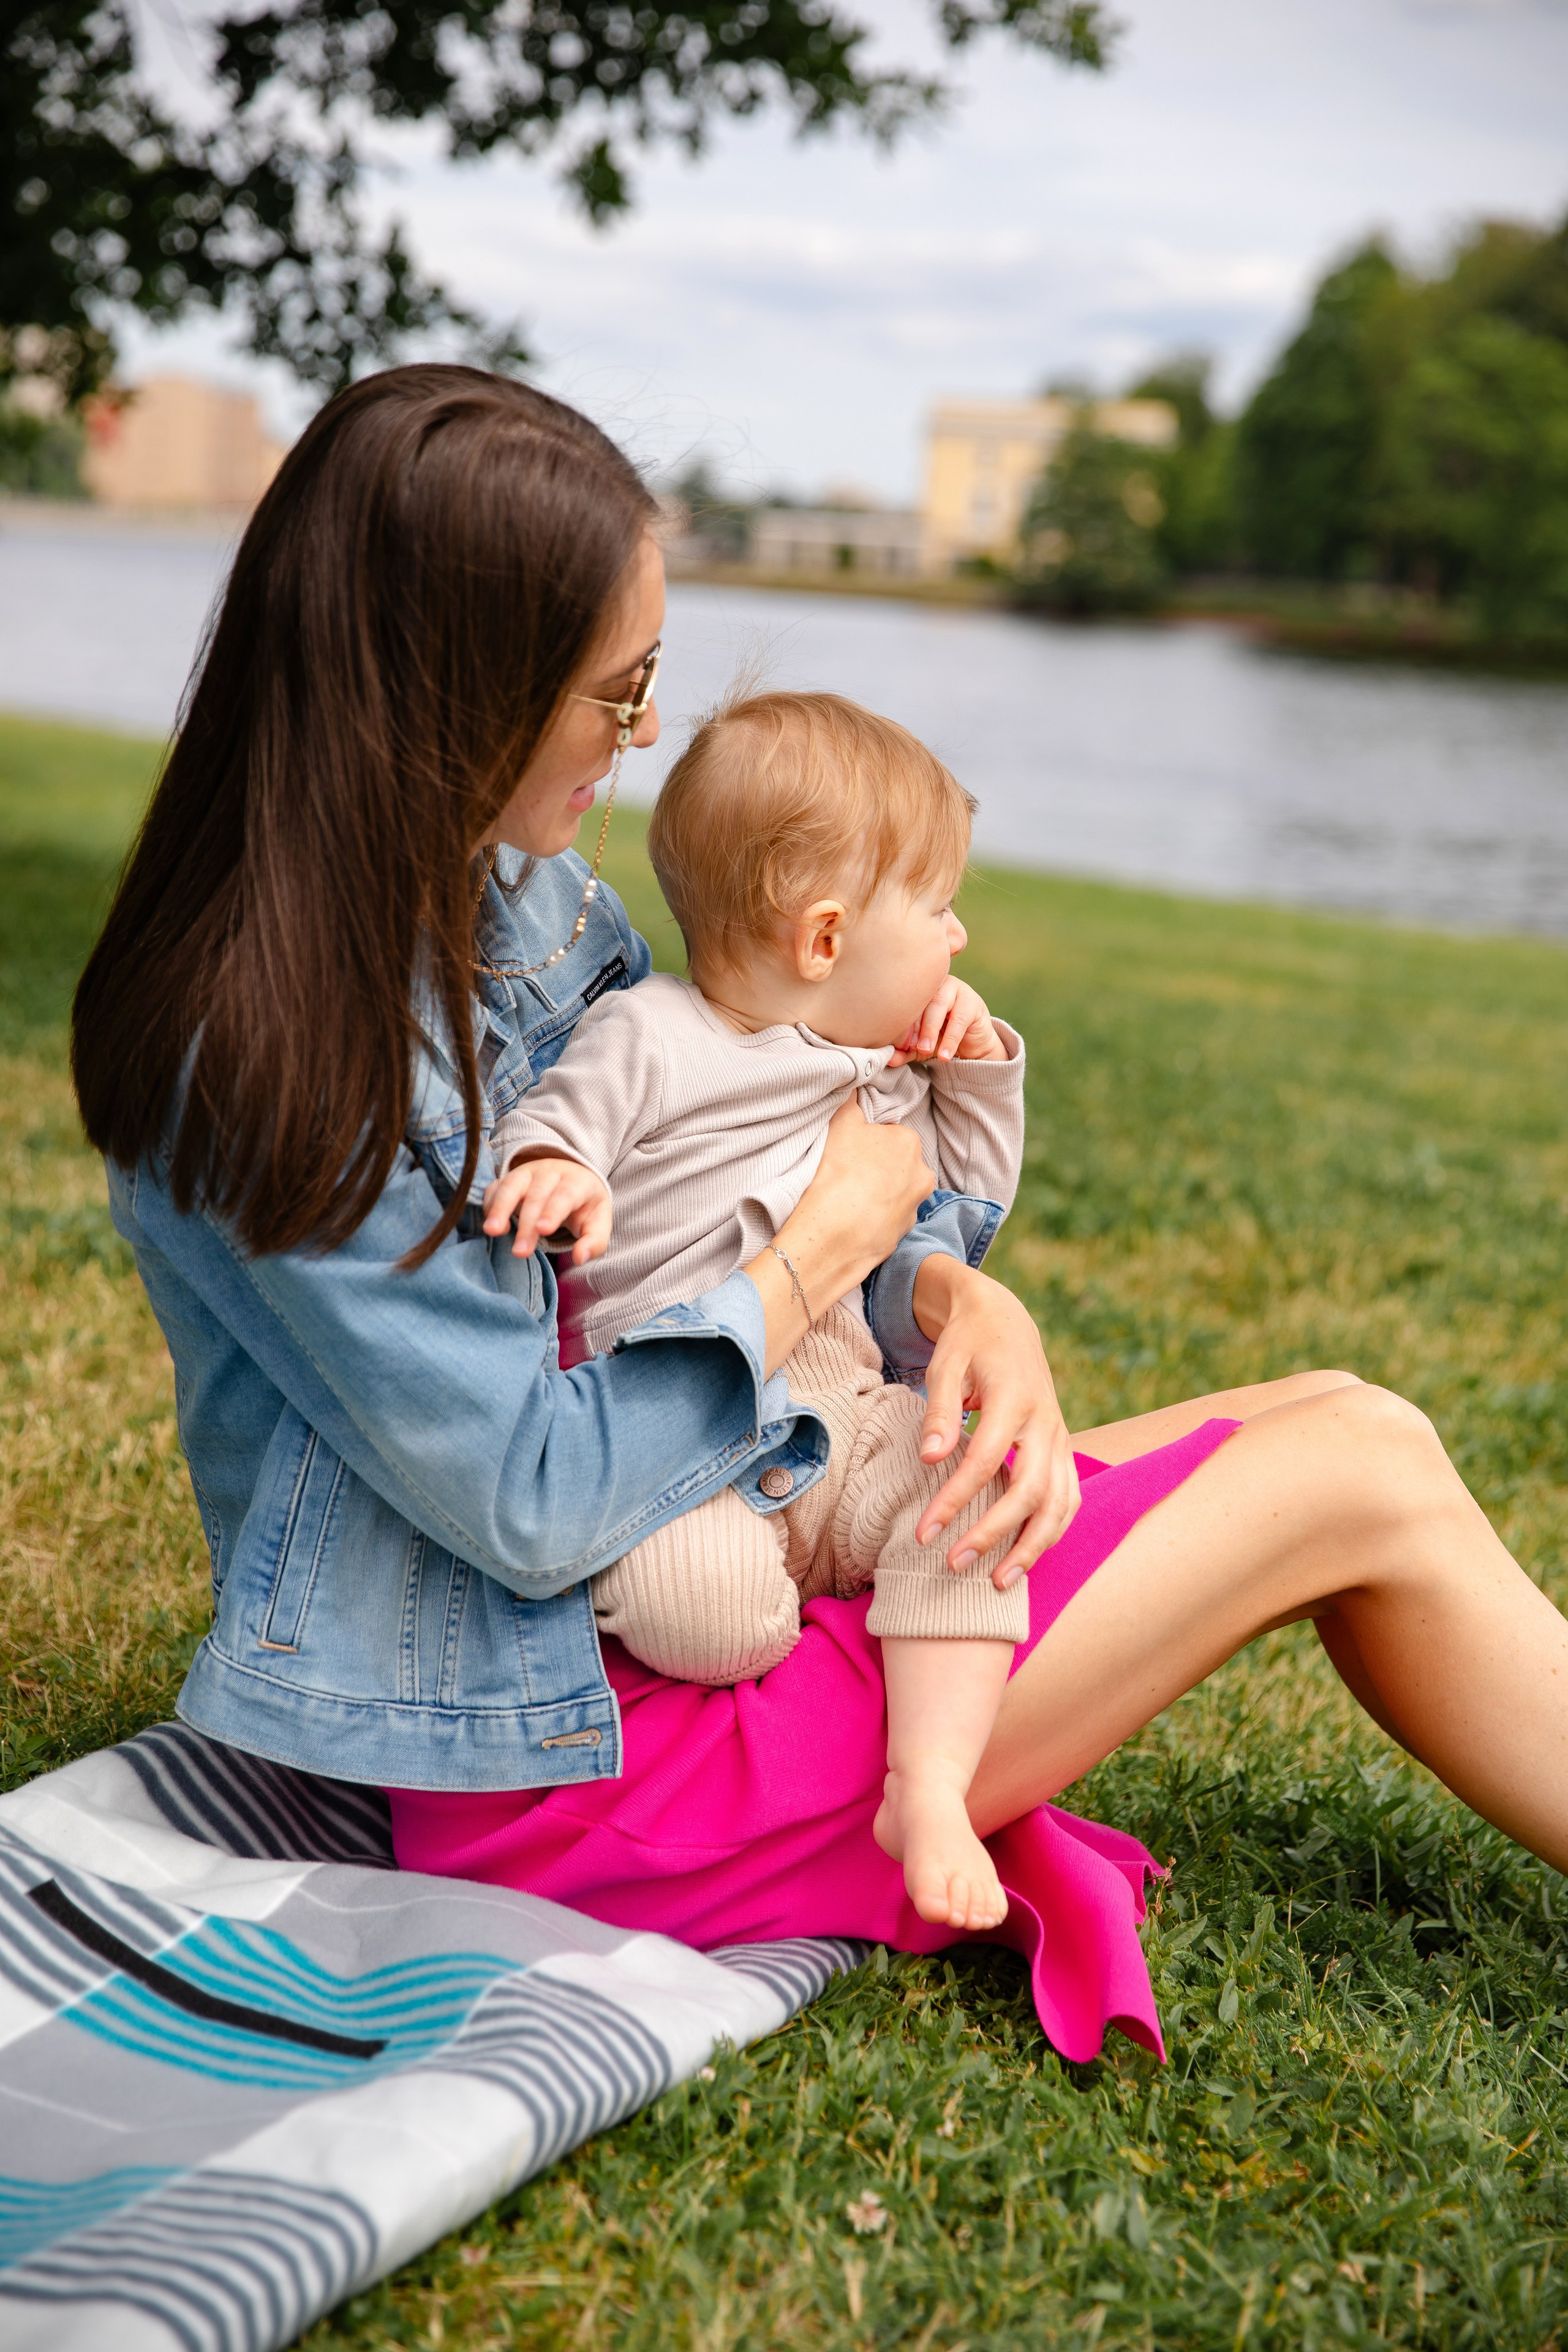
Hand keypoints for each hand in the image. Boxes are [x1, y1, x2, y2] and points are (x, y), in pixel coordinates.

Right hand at [481, 1154, 611, 1265]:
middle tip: (520, 1252)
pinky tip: (491, 1224)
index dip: (553, 1211)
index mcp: (578, 1182)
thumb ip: (594, 1242)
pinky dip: (491, 1203)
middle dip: (527, 1224)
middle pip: (537, 1196)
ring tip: (492, 1231)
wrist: (572, 1179)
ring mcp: (528, 1173)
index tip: (543, 1230)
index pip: (566, 1194)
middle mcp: (551, 1173)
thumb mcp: (597, 1223)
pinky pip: (496, 1186)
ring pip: (512, 1185)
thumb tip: (580, 1258)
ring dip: (500, 1208)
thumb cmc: (584, 1207)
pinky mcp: (510, 1178)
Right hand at [747, 1101, 933, 1376]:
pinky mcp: (902, 1236)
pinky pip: (886, 1219)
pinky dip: (872, 1218)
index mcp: (910, 1142)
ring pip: (892, 1193)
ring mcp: (914, 1208)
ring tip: (845, 1198)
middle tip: (844, 1173)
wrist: (832, 1236)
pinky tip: (850, 1218)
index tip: (846, 1150)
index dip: (864, 1141)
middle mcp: (921, 1174)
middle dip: (874, 1167)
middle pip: (894, 1164)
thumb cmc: (836, 1174)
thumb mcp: (840, 1123)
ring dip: (874, 1193)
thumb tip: (854, 1083)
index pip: (887, 1134)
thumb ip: (851, 1101)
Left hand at [887, 977, 1006, 1067]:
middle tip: (913, 1046)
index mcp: (918, 990)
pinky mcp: (973, 1003)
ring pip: (939, 1005)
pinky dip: (950, 1039)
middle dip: (915, 1025)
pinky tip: (944, 1054)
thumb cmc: (941, 1039)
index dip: (900, 1021)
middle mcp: (936, 985)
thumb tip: (889, 1058)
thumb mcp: (920, 1048)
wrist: (972, 1047)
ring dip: (930, 1029)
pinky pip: (959, 1019)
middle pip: (921, 1000)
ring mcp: (956, 989)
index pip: (906, 1000)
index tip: (898, 1043)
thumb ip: (905, 1051)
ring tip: (926, 1050)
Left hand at [910, 1258, 1079, 1583]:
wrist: (1006, 1323)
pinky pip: (1069, 1497)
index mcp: (1015, 1398)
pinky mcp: (1063, 1448)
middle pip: (1028, 1491)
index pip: (985, 1461)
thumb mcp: (945, 1365)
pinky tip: (1027, 1557)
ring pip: (1059, 1503)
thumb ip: (939, 1412)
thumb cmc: (968, 1344)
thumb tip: (930, 1460)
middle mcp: (1046, 1422)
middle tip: (954, 1566)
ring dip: (1032, 1546)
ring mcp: (1060, 1437)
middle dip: (992, 1534)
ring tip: (998, 1582)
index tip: (924, 1533)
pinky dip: (1053, 1531)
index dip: (954, 1500)